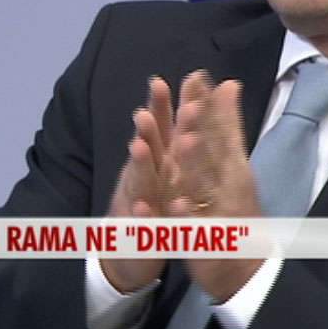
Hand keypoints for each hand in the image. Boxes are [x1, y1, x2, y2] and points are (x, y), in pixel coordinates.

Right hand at [101, 76, 174, 292]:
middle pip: (148, 149)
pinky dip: (144, 218)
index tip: (160, 81)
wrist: (129, 247)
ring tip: (139, 147)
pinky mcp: (139, 232)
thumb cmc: (152, 198)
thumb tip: (198, 96)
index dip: (159, 105)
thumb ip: (178, 131)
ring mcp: (138, 202)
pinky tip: (146, 211)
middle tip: (148, 110)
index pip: (160, 127)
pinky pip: (143, 225)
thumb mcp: (168, 165)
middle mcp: (146, 176)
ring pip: (141, 183)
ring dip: (139, 166)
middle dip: (147, 130)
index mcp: (159, 159)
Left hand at [168, 70, 264, 300]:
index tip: (196, 74)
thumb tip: (229, 83)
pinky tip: (177, 205)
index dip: (208, 103)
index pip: (219, 128)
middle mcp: (228, 184)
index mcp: (231, 165)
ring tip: (185, 142)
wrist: (247, 267)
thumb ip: (229, 126)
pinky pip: (195, 226)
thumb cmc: (237, 209)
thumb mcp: (234, 164)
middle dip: (201, 124)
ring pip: (204, 185)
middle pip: (213, 151)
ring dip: (195, 164)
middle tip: (190, 97)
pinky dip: (188, 216)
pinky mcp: (207, 239)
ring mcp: (219, 211)